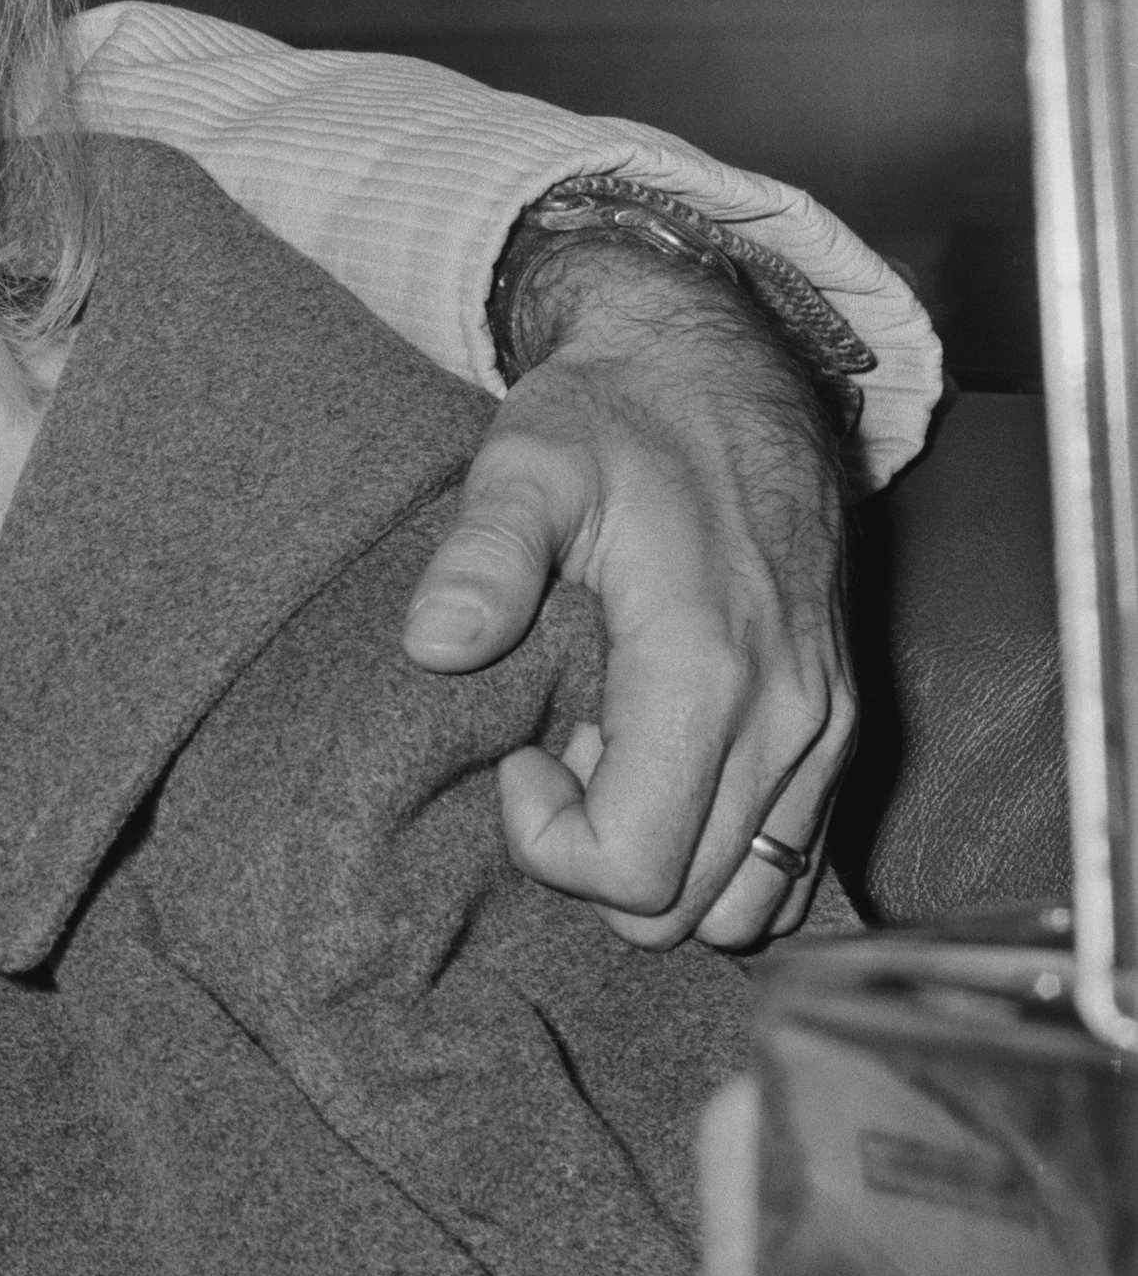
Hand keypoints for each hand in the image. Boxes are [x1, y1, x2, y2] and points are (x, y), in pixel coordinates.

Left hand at [402, 235, 853, 948]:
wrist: (725, 367)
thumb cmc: (616, 419)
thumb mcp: (526, 464)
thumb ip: (483, 556)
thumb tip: (435, 644)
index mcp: (709, 670)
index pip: (634, 867)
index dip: (549, 845)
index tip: (517, 760)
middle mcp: (791, 718)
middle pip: (686, 908)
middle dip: (596, 863)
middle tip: (555, 759)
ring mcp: (829, 728)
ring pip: (751, 901)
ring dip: (663, 861)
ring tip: (610, 760)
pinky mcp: (841, 725)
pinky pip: (794, 858)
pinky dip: (721, 847)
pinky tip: (663, 763)